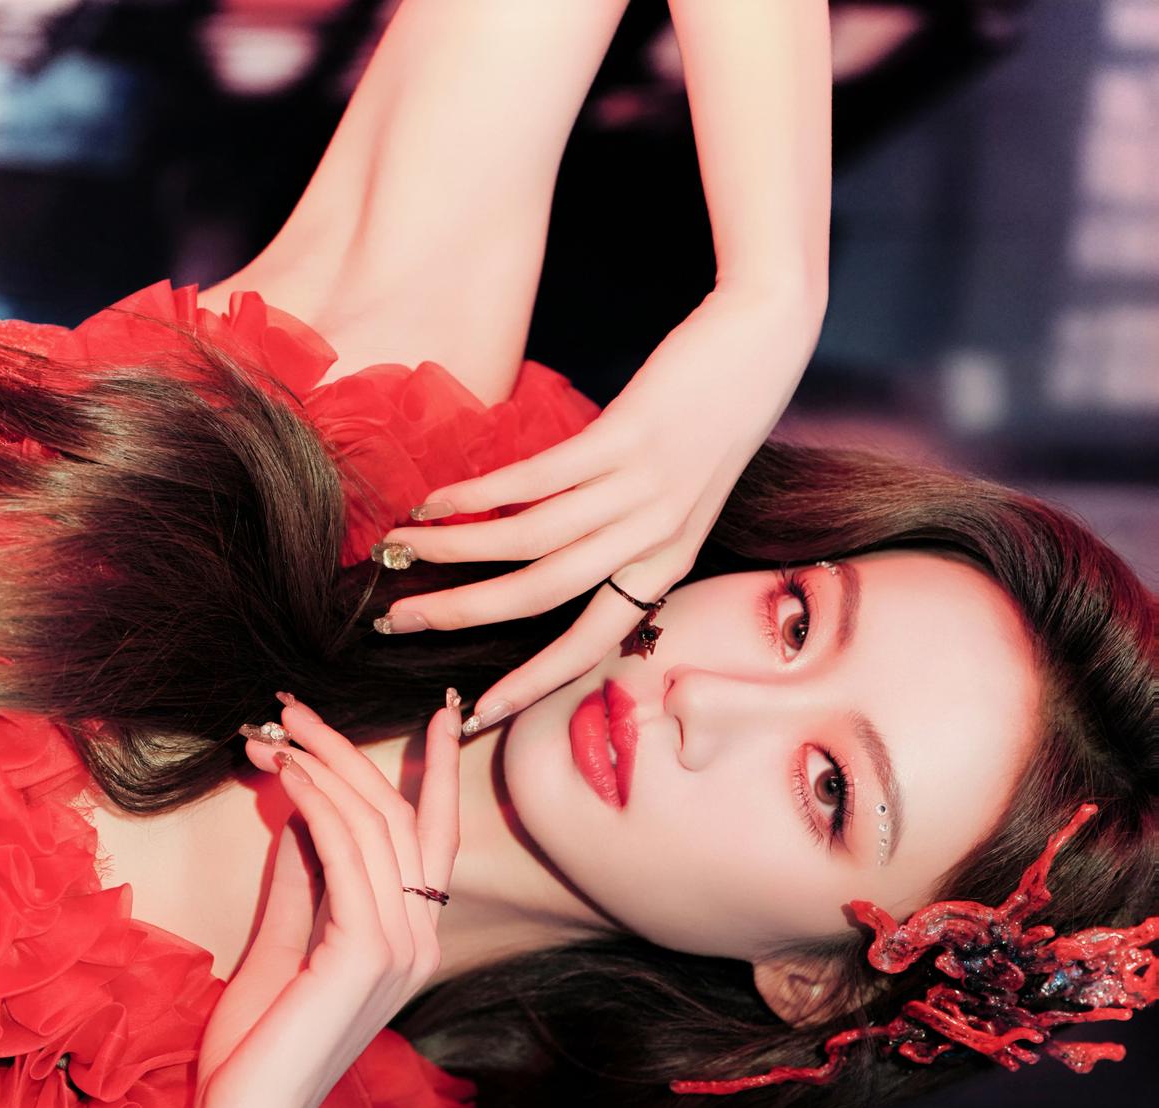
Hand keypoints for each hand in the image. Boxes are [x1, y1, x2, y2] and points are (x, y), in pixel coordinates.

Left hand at [189, 692, 461, 1107]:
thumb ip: (305, 877)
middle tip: (293, 706)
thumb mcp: (285, 940)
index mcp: (410, 941)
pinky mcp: (364, 955)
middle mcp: (419, 942)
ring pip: (375, 827)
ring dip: (322, 767)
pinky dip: (317, 805)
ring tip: (272, 732)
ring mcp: (400, 951)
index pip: (433, 838)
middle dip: (351, 750)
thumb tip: (303, 804)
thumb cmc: (257, 1044)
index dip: (437, 771)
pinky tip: (286, 775)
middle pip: (401, 818)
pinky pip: (349, 856)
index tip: (436, 711)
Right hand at [374, 284, 824, 729]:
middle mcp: (655, 538)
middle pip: (542, 598)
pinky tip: (436, 496)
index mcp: (667, 562)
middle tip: (396, 620)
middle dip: (461, 615)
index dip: (531, 682)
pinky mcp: (626, 436)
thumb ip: (622, 526)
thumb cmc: (717, 409)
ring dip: (452, 549)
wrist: (769, 335)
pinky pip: (535, 480)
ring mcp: (642, 489)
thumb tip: (543, 546)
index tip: (476, 714)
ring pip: (528, 542)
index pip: (590, 643)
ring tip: (397, 545)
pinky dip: (476, 492)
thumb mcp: (680, 491)